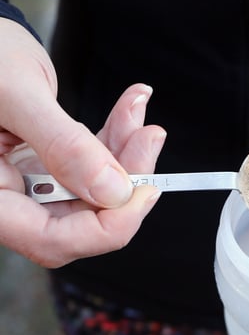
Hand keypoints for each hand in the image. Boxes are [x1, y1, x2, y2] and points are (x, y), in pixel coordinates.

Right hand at [0, 19, 165, 265]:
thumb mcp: (18, 94)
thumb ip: (63, 146)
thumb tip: (113, 192)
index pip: (50, 240)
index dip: (104, 228)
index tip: (143, 194)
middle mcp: (5, 196)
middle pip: (78, 220)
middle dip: (124, 182)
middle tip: (149, 139)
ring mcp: (24, 182)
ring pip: (91, 192)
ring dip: (124, 155)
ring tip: (139, 116)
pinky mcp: (40, 163)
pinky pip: (86, 165)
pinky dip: (112, 138)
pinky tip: (129, 110)